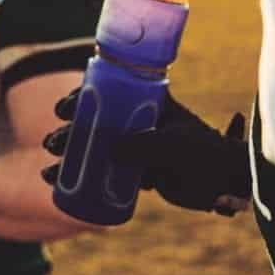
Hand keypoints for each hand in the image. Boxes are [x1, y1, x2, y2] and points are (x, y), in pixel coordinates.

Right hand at [41, 88, 251, 215]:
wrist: (225, 184)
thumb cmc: (205, 155)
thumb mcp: (176, 146)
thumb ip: (146, 146)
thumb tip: (108, 148)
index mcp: (149, 101)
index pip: (108, 90)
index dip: (80, 97)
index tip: (62, 110)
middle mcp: (139, 120)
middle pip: (95, 120)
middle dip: (69, 131)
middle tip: (54, 145)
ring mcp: (137, 145)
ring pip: (95, 147)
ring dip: (70, 155)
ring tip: (49, 171)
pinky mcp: (138, 172)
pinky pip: (103, 172)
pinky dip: (80, 178)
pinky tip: (58, 184)